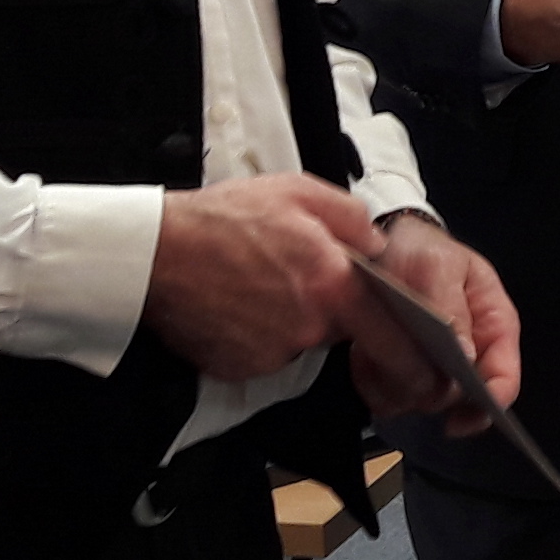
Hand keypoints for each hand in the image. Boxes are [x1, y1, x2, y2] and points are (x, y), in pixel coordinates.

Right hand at [140, 173, 379, 381]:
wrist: (157, 252)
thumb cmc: (222, 218)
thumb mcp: (298, 191)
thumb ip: (352, 218)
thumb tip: (377, 244)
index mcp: (332, 284)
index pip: (389, 326)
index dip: (398, 330)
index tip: (401, 336)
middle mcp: (308, 328)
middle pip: (340, 327)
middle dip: (327, 305)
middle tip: (289, 273)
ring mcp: (273, 353)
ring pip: (300, 339)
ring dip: (290, 319)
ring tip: (254, 283)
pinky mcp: (240, 368)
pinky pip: (265, 353)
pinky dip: (256, 335)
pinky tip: (235, 304)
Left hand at [352, 210, 523, 438]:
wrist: (382, 243)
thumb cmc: (421, 250)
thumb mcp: (437, 266)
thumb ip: (452, 308)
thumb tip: (467, 358)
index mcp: (494, 327)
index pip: (504, 379)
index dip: (486, 404)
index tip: (456, 419)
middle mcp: (469, 355)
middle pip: (457, 400)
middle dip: (425, 387)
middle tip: (397, 359)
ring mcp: (434, 368)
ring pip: (418, 404)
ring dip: (393, 384)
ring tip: (375, 349)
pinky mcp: (399, 373)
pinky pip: (385, 399)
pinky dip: (370, 383)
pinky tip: (362, 355)